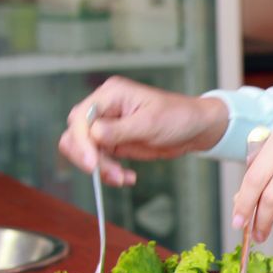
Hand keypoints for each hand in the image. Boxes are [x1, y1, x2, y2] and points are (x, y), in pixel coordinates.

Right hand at [58, 76, 228, 185]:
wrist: (196, 129)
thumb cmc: (178, 116)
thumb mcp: (151, 123)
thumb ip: (120, 130)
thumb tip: (93, 134)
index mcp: (111, 95)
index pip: (81, 117)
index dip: (82, 141)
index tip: (92, 164)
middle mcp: (104, 109)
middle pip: (76, 134)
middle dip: (89, 158)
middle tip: (112, 174)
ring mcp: (108, 126)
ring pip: (85, 150)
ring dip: (101, 168)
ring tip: (123, 178)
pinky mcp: (114, 143)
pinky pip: (100, 160)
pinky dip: (109, 172)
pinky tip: (127, 177)